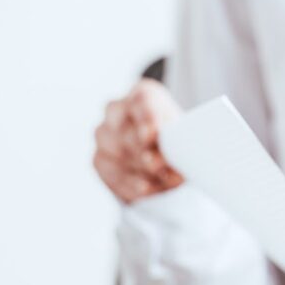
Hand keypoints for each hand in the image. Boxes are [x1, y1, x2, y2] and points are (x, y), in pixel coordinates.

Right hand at [94, 79, 183, 203]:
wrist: (164, 152)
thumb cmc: (176, 137)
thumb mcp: (184, 132)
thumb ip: (180, 138)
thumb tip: (182, 157)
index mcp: (143, 95)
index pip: (142, 103)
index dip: (147, 119)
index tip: (152, 135)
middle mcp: (116, 111)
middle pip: (127, 133)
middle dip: (146, 154)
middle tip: (163, 167)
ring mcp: (103, 135)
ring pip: (118, 155)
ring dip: (142, 171)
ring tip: (164, 181)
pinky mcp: (99, 160)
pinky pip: (112, 174)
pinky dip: (132, 184)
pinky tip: (147, 188)